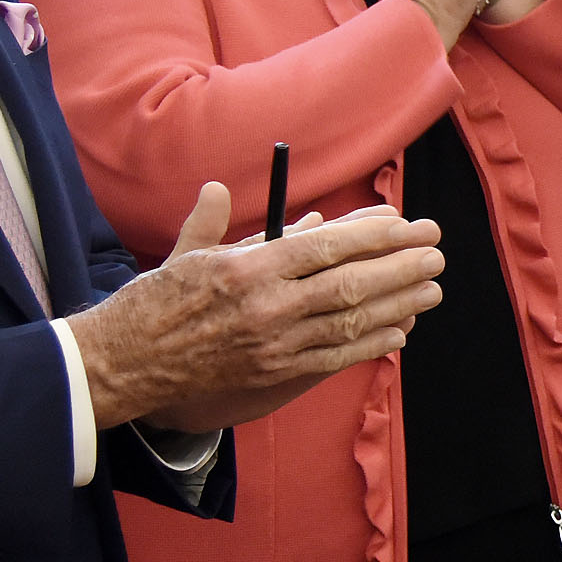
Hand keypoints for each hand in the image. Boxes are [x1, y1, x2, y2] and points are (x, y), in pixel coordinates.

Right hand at [72, 184, 446, 433]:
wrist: (125, 366)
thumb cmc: (154, 304)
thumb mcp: (184, 253)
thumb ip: (213, 221)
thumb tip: (221, 187)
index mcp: (247, 268)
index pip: (326, 247)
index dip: (376, 236)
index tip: (410, 225)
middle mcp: (267, 307)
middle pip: (350, 284)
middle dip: (401, 267)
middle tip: (436, 252)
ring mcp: (273, 345)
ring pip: (350, 322)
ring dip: (398, 305)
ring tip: (432, 289)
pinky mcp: (273, 374)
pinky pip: (333, 358)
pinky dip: (370, 344)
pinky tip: (398, 331)